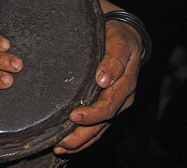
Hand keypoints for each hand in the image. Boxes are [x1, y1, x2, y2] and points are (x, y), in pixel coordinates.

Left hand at [55, 18, 141, 153]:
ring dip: (80, 141)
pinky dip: (84, 136)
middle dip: (81, 136)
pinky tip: (68, 142)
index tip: (74, 116)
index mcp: (125, 86)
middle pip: (102, 124)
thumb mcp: (119, 43)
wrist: (126, 38)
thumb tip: (103, 79)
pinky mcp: (107, 105)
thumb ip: (113, 60)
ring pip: (99, 129)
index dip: (92, 114)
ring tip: (60, 147)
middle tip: (61, 142)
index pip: (108, 106)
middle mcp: (121, 99)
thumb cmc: (120, 38)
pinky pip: (97, 125)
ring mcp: (114, 104)